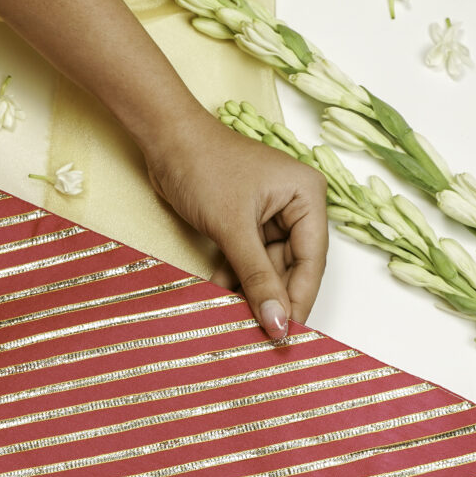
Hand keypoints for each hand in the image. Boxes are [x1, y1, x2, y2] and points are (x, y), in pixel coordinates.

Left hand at [144, 112, 328, 340]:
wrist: (164, 140)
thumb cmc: (204, 167)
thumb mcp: (234, 228)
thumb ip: (257, 278)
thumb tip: (277, 322)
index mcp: (307, 197)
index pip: (312, 261)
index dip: (300, 299)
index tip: (288, 334)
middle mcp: (294, 205)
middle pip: (291, 266)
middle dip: (273, 298)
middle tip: (263, 336)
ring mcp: (268, 214)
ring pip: (266, 266)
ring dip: (251, 292)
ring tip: (239, 321)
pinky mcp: (243, 221)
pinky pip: (246, 259)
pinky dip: (234, 278)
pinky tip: (222, 298)